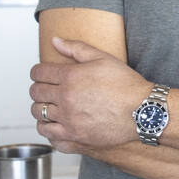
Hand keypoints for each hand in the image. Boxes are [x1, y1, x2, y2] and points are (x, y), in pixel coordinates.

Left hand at [29, 37, 151, 148]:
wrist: (142, 110)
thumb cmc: (126, 85)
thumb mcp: (102, 58)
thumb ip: (75, 48)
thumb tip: (55, 41)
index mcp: (70, 77)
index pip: (38, 73)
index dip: (37, 72)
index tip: (41, 74)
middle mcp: (65, 99)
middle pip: (36, 93)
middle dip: (38, 89)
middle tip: (45, 89)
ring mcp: (69, 120)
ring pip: (38, 115)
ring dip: (40, 109)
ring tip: (49, 106)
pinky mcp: (75, 137)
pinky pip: (49, 135)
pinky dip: (48, 129)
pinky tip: (54, 124)